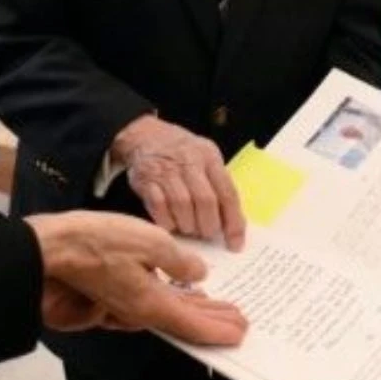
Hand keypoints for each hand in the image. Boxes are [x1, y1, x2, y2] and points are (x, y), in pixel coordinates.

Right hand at [25, 210, 246, 343]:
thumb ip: (179, 260)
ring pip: (174, 312)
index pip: (193, 325)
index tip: (241, 332)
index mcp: (151, 304)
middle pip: (186, 324)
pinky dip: (182, 301)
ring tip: (225, 309)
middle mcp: (142, 311)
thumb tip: (199, 273)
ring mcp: (130, 303)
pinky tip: (193, 294)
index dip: (219, 330)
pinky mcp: (122, 291)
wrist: (55, 247)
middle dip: (215, 323)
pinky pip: (160, 302)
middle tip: (241, 323)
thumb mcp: (151, 241)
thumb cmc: (99, 241)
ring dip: (201, 312)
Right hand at [113, 115, 245, 250]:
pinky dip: (167, 222)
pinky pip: (159, 208)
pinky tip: (172, 225)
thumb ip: (218, 184)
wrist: (145, 136)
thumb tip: (232, 222)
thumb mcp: (206, 157)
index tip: (235, 243)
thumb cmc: (182, 152)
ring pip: (182, 206)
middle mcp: (189, 162)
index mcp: (209, 157)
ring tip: (190, 230)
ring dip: (188, 225)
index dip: (234, 221)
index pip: (227, 192)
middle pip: (205, 201)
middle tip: (208, 234)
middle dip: (209, 225)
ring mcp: (166, 171)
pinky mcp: (146, 181)